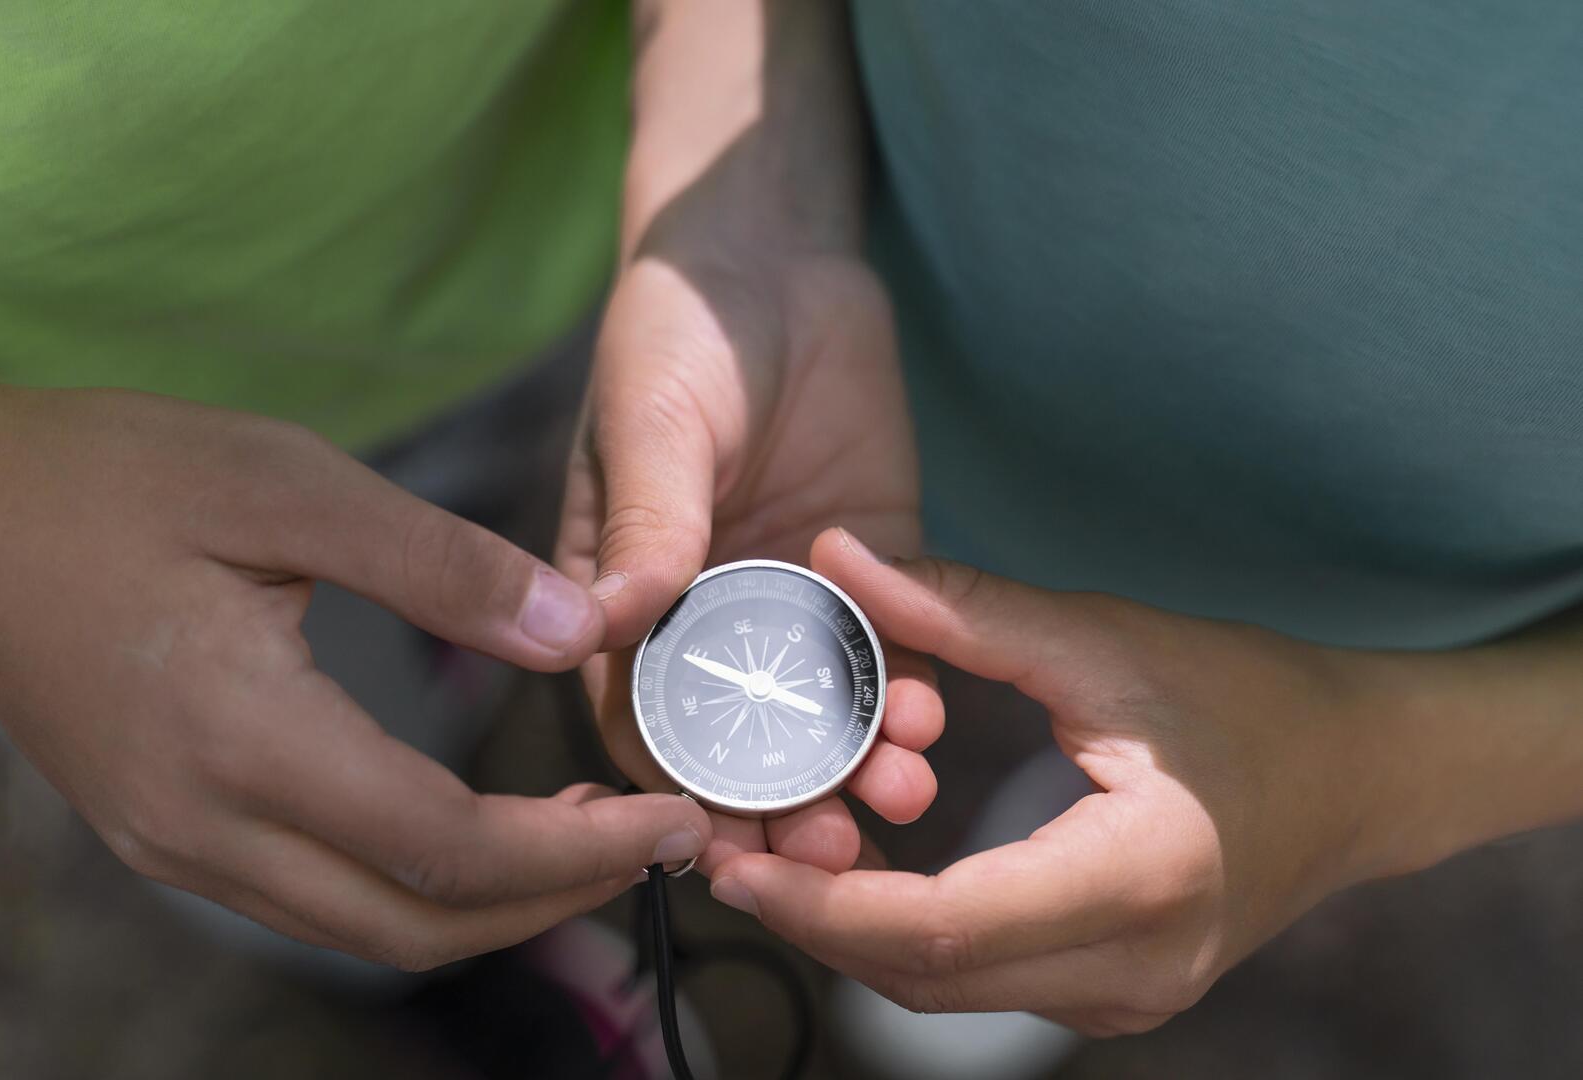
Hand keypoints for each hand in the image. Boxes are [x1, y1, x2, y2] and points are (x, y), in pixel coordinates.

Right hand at [0, 383, 708, 970]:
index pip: (448, 844)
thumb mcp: (288, 483)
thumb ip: (441, 565)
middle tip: (655, 842)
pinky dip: (422, 887)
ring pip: (370, 930)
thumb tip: (580, 630)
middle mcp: (203, 826)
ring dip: (494, 904)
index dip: (577, 847)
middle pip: (418, 923)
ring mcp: (175, 844)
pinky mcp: (164, 832)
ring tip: (588, 840)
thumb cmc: (115, 477)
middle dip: (556, 899)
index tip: (674, 817)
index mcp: (241, 738)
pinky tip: (476, 830)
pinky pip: (319, 901)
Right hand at [556, 245, 941, 872]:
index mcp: (628, 598)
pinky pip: (894, 647)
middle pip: (745, 738)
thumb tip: (607, 624)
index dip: (679, 789)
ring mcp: (795, 598)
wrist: (774, 257)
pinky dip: (910, 691)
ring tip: (899, 792)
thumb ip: (646, 524)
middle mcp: (710, 616)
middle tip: (834, 850)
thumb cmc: (677, 331)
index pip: (645, 717)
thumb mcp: (651, 423)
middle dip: (786, 802)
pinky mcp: (874, 567)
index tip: (723, 842)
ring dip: (858, 763)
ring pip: (826, 708)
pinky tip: (930, 720)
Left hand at [707, 528, 1418, 1034]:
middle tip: (725, 848)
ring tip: (768, 856)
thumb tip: (838, 557)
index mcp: (1139, 877)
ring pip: (946, 992)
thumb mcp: (1104, 641)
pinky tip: (850, 878)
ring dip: (848, 936)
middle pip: (928, 977)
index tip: (737, 858)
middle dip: (811, 923)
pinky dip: (903, 938)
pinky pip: (981, 983)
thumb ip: (964, 611)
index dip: (823, 906)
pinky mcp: (1113, 990)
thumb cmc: (1247, 696)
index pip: (946, 928)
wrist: (1361, 773)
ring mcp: (1128, 997)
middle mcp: (1134, 967)